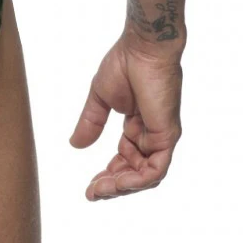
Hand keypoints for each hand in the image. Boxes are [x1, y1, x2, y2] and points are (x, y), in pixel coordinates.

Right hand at [70, 31, 183, 199]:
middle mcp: (151, 135)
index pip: (125, 160)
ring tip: (100, 190)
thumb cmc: (124, 64)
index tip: (89, 186)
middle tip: (92, 194)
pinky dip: (138, 180)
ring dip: (123, 187)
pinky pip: (156, 169)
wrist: (141, 48)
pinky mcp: (167, 135)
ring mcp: (161, 137)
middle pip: (135, 172)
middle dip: (113, 186)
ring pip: (146, 176)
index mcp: (137, 126)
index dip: (108, 175)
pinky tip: (118, 182)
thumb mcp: (100, 99)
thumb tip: (75, 146)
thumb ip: (90, 123)